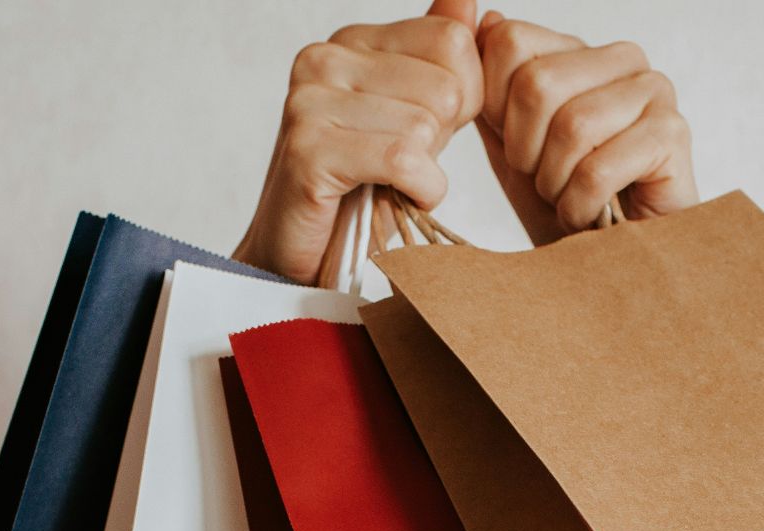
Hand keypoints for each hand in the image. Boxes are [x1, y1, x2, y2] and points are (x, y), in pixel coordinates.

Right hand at [234, 1, 481, 282]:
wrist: (300, 255)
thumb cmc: (362, 188)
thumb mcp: (412, 113)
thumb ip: (438, 54)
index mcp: (352, 41)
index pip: (452, 41)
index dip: (463, 99)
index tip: (428, 133)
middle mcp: (324, 59)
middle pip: (446, 86)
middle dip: (442, 140)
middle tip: (401, 166)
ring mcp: (309, 101)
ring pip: (426, 126)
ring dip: (426, 172)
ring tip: (388, 185)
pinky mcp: (307, 149)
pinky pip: (404, 160)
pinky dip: (418, 192)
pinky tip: (396, 199)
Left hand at [475, 11, 698, 243]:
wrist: (613, 262)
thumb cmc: (566, 202)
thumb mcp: (511, 145)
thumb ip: (490, 88)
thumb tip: (484, 19)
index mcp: (580, 51)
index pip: (509, 41)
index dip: (494, 107)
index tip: (517, 149)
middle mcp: (623, 59)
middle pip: (536, 83)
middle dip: (525, 152)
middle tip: (546, 182)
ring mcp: (654, 91)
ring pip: (570, 126)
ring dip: (554, 184)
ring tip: (569, 200)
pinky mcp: (673, 134)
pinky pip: (599, 169)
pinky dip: (580, 206)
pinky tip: (590, 217)